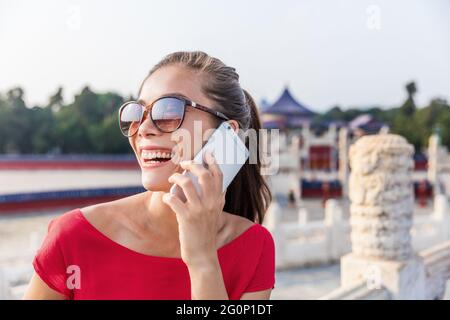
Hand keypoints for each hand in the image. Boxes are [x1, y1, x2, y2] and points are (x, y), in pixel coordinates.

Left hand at [162, 151, 225, 267]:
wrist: (203, 254)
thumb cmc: (206, 232)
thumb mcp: (215, 214)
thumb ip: (214, 199)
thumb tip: (209, 183)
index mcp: (219, 201)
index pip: (218, 175)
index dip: (212, 161)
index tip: (206, 153)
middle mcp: (211, 203)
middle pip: (203, 174)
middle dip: (192, 164)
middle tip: (184, 164)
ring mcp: (198, 210)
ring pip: (187, 183)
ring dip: (177, 177)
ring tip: (172, 179)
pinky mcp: (186, 218)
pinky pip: (174, 199)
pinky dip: (168, 196)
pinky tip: (166, 198)